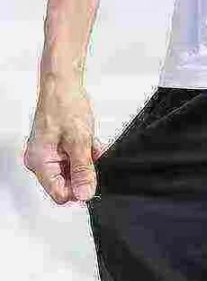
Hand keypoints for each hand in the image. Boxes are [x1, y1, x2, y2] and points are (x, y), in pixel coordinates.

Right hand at [23, 76, 105, 203]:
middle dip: (85, 173)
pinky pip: (74, 163)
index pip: (60, 194)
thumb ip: (82, 170)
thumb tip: (84, 194)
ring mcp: (48, 156)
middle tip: (92, 157)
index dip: (79, 190)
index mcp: (40, 161)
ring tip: (90, 148)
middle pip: (67, 185)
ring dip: (86, 164)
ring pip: (73, 174)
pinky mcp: (56, 151)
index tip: (92, 179)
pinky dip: (85, 156)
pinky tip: (89, 145)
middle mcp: (40, 161)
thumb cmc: (64, 105)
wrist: (63, 85)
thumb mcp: (79, 141)